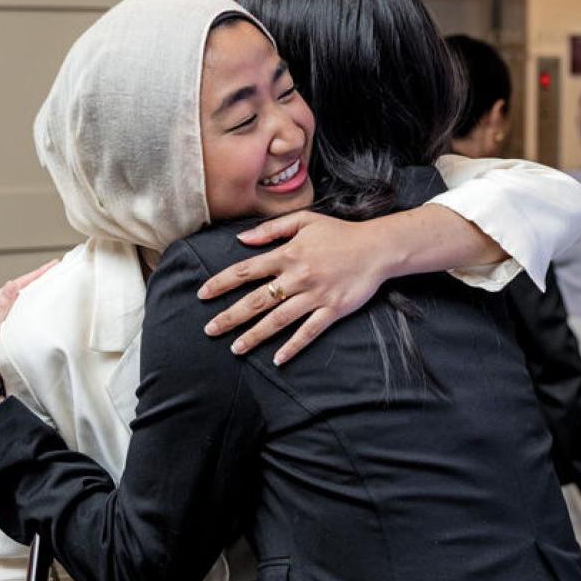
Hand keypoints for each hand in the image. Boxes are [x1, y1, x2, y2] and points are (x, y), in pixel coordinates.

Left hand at [0, 260, 57, 412]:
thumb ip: (1, 307)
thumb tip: (14, 283)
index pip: (19, 284)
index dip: (38, 274)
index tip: (57, 265)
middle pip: (25, 290)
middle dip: (44, 281)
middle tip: (65, 272)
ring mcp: (7, 322)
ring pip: (29, 302)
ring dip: (44, 294)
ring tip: (63, 287)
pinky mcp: (14, 334)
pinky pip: (31, 315)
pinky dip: (42, 309)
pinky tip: (54, 310)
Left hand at [197, 211, 396, 365]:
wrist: (378, 247)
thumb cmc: (340, 233)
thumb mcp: (305, 221)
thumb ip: (271, 229)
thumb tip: (241, 238)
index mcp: (288, 254)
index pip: (246, 270)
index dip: (222, 283)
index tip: (203, 294)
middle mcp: (297, 277)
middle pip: (256, 300)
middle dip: (230, 316)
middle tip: (209, 330)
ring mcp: (315, 295)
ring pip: (278, 319)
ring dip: (255, 335)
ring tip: (235, 349)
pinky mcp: (333, 310)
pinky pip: (309, 332)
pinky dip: (293, 345)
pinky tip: (277, 359)